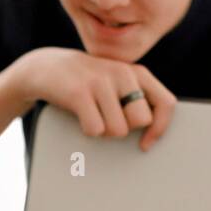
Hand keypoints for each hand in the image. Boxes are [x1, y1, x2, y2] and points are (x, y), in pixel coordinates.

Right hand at [12, 47, 174, 150]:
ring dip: (104, 132)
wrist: (44, 67)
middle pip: (140, 121)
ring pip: (118, 130)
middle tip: (108, 120)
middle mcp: (122, 73)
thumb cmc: (87, 84)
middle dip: (125, 128)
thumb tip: (151, 136)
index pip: (166, 103)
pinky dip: (88, 131)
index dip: (160, 128)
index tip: (146, 144)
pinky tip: (80, 118)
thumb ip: (136, 99)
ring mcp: (100, 81)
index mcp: (137, 72)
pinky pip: (95, 130)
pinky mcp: (79, 93)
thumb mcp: (116, 83)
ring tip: (93, 116)